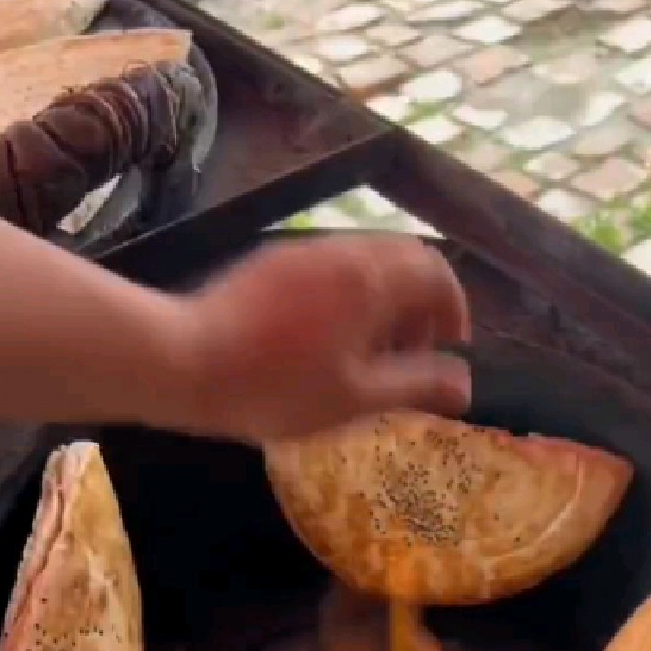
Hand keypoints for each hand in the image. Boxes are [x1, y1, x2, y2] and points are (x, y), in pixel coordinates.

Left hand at [158, 234, 471, 441]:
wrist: (186, 361)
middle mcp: (344, 251)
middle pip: (405, 261)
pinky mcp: (274, 262)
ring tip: (368, 356)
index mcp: (372, 279)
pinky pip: (332, 268)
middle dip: (421, 305)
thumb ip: (415, 386)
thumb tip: (465, 386)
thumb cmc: (276, 388)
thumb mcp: (355, 399)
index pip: (438, 273)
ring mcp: (306, 252)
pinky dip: (350, 297)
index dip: (454, 310)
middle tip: (411, 355)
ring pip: (368, 263)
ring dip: (385, 302)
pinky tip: (327, 343)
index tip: (448, 350)